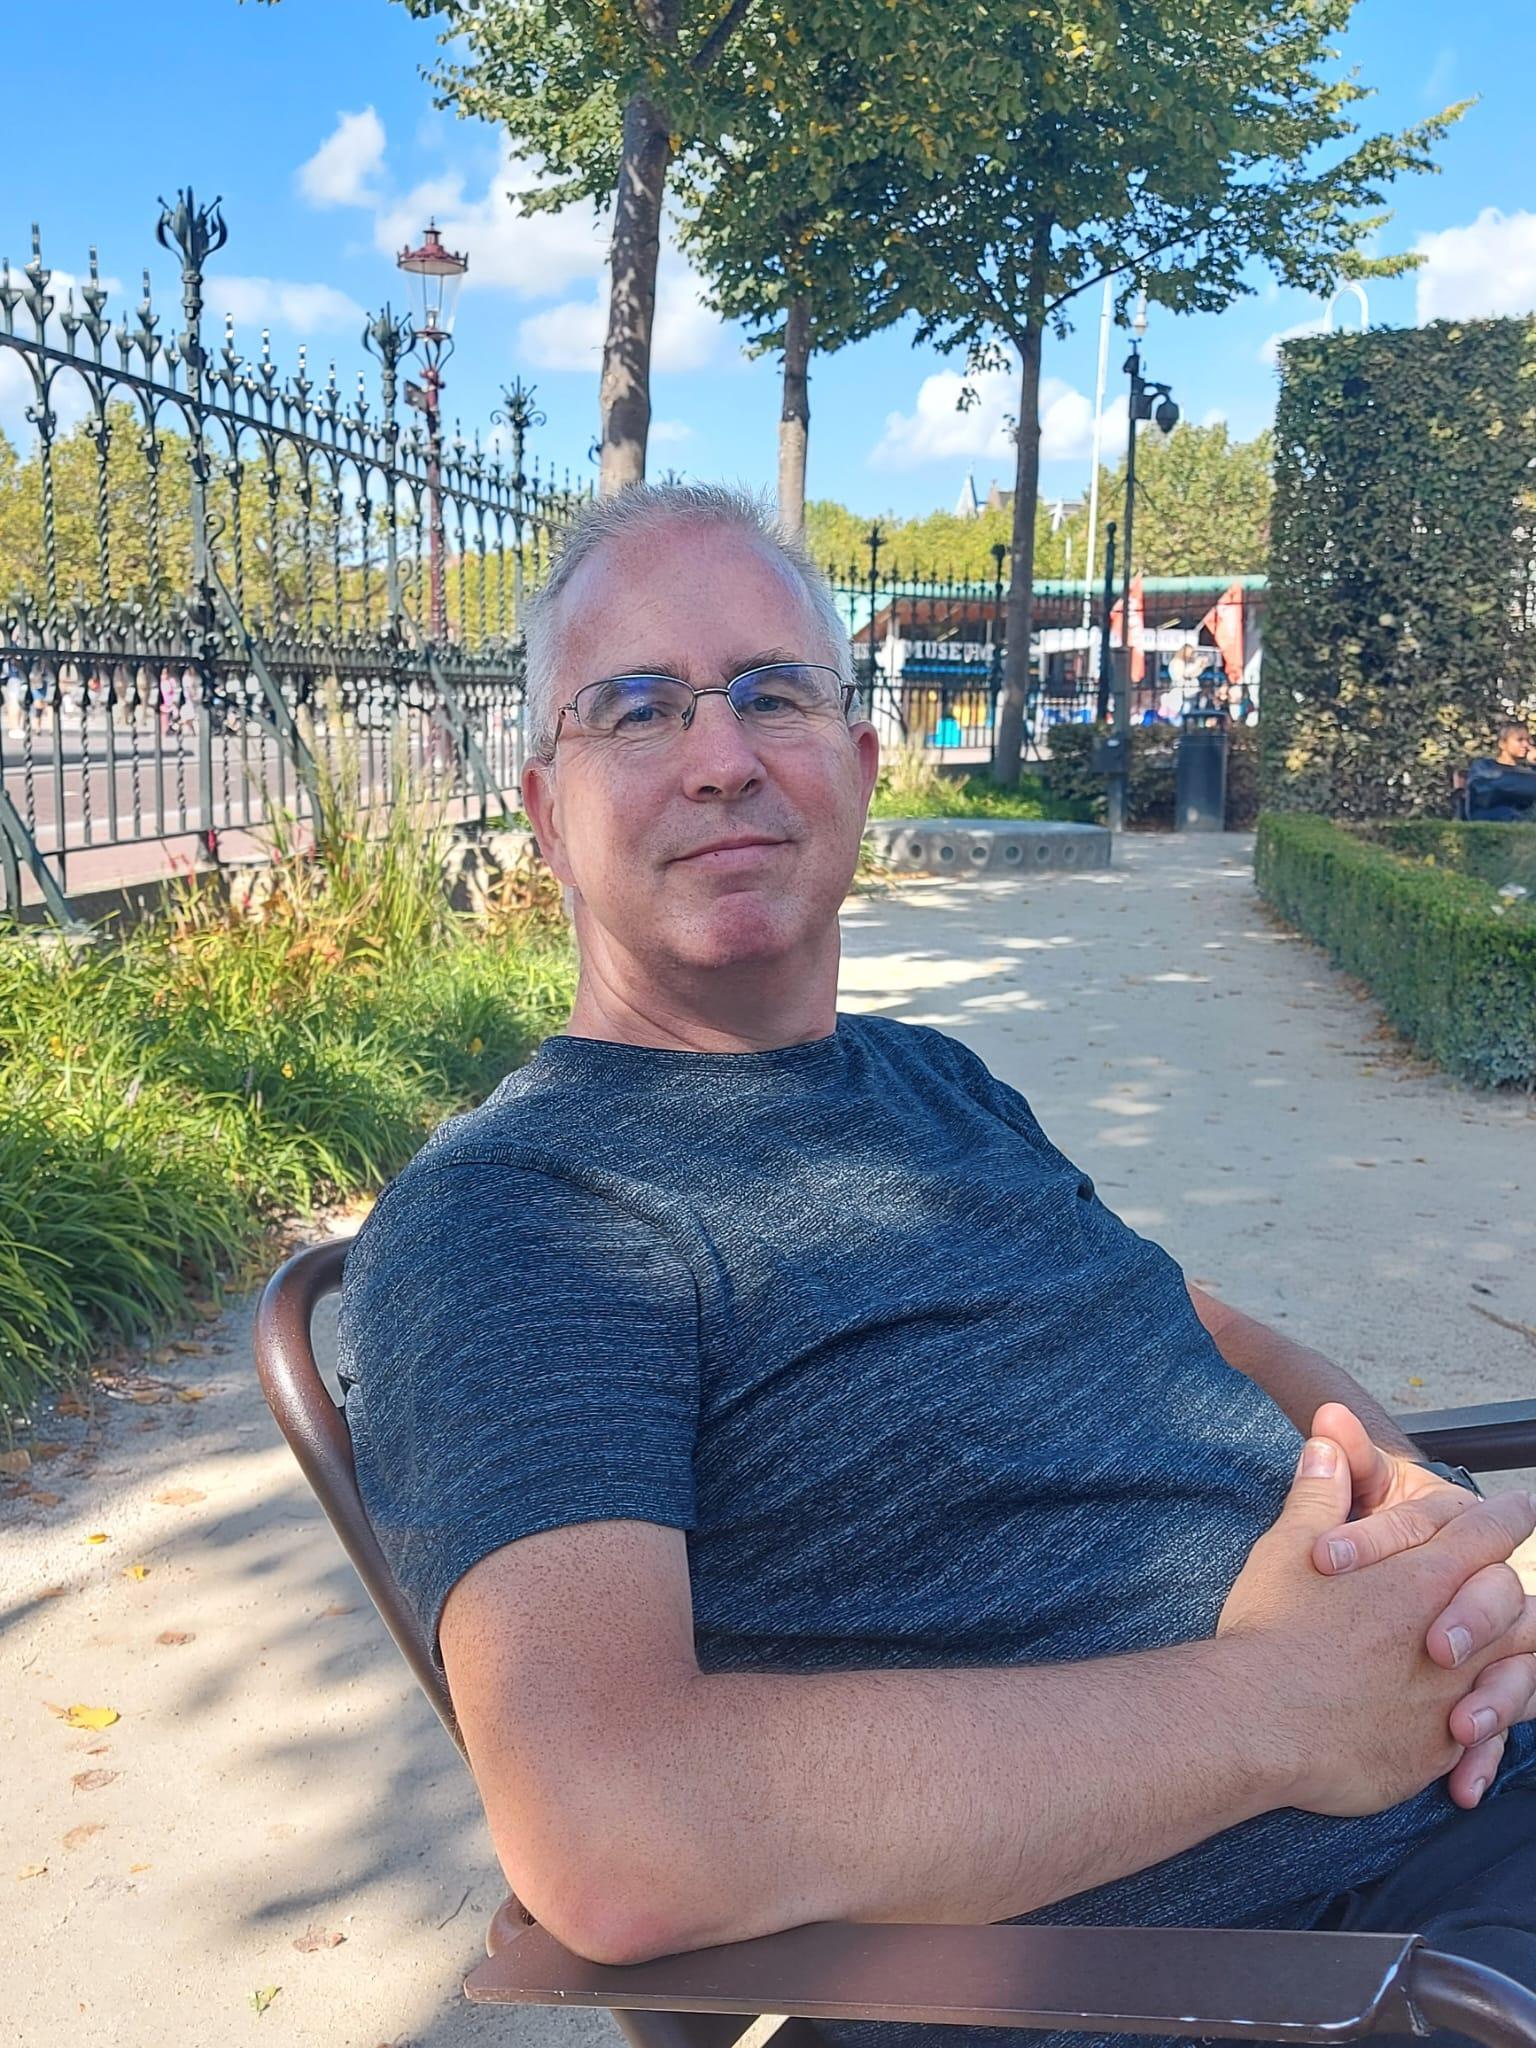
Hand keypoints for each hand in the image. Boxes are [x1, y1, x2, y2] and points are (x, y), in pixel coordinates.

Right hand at [1306, 1403, 1535, 1802]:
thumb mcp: (1287, 1547)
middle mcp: (1452, 1639)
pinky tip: (1463, 1734)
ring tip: (1500, 1664)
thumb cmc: (1271, 1630)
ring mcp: (1449, 1699)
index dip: (1506, 1516)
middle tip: (1509, 1584)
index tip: (1522, 1507)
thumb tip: (1328, 1438)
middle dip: (1513, 1593)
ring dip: (1512, 1665)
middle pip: (1515, 1606)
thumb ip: (1320, 1493)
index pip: (1485, 1534)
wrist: (1255, 1724)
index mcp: (1420, 1578)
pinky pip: (1484, 1742)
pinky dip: (1483, 1737)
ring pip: (1516, 1676)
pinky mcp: (1434, 1751)